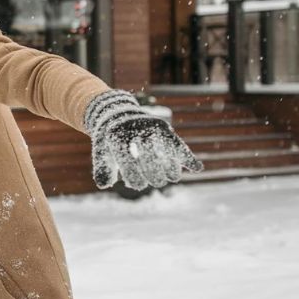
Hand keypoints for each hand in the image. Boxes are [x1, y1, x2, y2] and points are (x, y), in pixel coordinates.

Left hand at [84, 90, 202, 190]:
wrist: (118, 113)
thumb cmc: (109, 139)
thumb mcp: (101, 150)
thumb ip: (102, 168)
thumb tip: (103, 185)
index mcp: (117, 133)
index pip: (127, 157)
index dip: (133, 175)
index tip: (137, 185)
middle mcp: (136, 127)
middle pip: (149, 153)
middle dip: (154, 173)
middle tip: (155, 182)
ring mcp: (152, 127)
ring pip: (165, 148)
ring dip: (171, 167)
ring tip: (171, 178)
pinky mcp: (164, 129)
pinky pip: (176, 143)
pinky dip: (186, 156)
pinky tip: (197, 168)